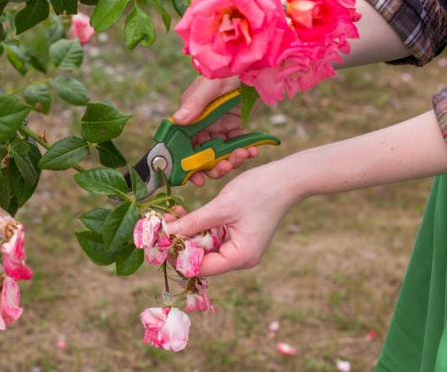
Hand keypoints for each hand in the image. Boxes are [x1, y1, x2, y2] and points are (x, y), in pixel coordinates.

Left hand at [165, 163, 297, 275]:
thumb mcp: (221, 207)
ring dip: (187, 233)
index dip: (178, 255)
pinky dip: (198, 227)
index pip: (200, 268)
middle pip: (201, 259)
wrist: (286, 178)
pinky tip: (184, 215)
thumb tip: (167, 232)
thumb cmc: (258, 192)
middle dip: (181, 242)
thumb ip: (193, 222)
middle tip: (163, 224)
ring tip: (171, 216)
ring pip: (204, 247)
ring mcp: (239, 247)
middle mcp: (240, 257)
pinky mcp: (237, 235)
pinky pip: (212, 237)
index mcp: (240, 257)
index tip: (160, 239)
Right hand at [173, 76, 257, 185]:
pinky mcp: (234, 128)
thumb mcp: (212, 84)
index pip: (182, 144)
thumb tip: (177, 121)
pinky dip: (244, 152)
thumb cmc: (230, 69)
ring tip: (243, 155)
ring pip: (219, 155)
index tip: (196, 178)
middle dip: (212, 167)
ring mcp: (218, 127)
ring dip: (230, 160)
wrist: (257, 65)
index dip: (186, 164)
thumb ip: (195, 102)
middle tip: (225, 168)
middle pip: (201, 155)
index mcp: (190, 115)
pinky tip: (253, 150)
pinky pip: (236, 147)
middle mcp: (201, 124)